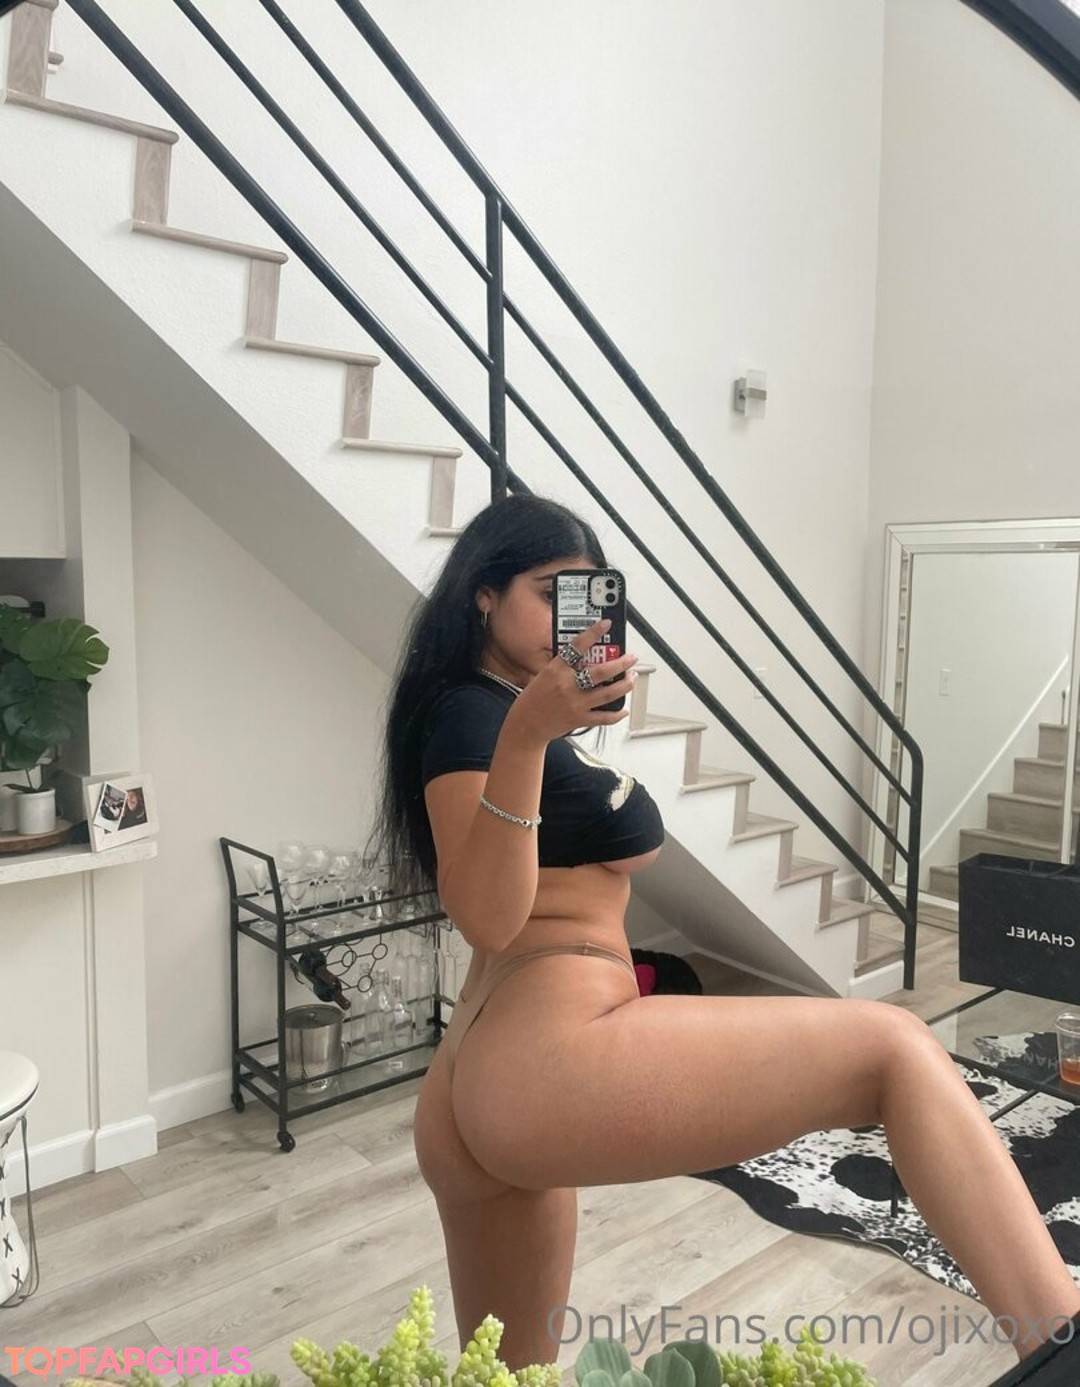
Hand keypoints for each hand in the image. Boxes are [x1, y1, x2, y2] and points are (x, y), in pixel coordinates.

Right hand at [506, 617, 638, 745]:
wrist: (525, 725)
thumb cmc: (533, 699)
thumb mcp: (544, 675)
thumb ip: (563, 667)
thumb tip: (586, 657)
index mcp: (556, 670)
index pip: (577, 646)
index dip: (593, 633)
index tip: (605, 624)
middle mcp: (567, 686)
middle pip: (601, 672)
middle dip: (621, 664)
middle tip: (631, 658)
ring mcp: (576, 703)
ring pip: (608, 693)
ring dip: (625, 685)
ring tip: (632, 677)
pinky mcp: (580, 719)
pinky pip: (604, 717)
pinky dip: (617, 714)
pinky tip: (624, 709)